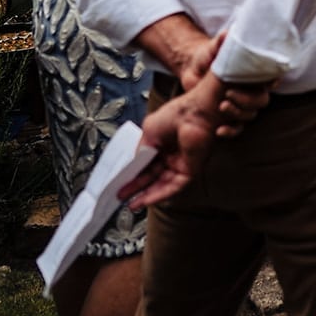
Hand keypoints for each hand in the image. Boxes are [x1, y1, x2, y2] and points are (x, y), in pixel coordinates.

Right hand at [120, 75, 223, 208]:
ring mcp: (182, 163)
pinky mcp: (191, 170)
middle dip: (137, 188)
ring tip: (131, 204)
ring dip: (147, 195)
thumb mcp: (148, 132)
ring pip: (162, 184)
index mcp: (162, 142)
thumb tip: (133, 165)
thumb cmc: (175, 114)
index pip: (146, 163)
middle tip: (121, 196)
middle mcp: (172, 154)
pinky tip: (146, 200)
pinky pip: (174, 186)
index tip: (120, 183)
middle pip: (153, 176)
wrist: (195, 112)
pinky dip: (160, 195)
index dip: (133, 174)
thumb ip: (140, 150)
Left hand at [169, 28, 268, 133]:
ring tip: (222, 106)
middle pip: (262, 99)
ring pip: (251, 114)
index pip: (272, 77)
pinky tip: (220, 130)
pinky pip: (237, 128)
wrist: (191, 71)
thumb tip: (228, 32)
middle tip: (229, 93)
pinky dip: (230, 131)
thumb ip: (221, 42)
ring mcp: (240, 103)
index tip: (269, 82)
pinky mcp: (229, 116)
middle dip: (248, 99)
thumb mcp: (212, 48)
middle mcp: (250, 88)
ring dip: (238, 112)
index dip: (273, 81)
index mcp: (252, 72)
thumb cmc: (206, 57)